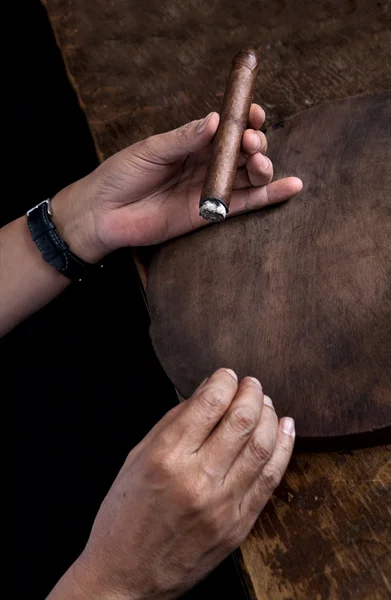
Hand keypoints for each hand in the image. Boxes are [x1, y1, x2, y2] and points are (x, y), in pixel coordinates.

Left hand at [53, 105, 302, 261]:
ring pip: (248, 175)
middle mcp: (206, 163)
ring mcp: (211, 188)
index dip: (243, 118)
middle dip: (253, 141)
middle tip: (249, 141)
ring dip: (262, 165)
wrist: (103, 214)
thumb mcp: (151, 149)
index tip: (252, 113)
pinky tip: (293, 186)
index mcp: (192, 142)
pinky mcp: (211, 214)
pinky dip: (270, 196)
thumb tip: (214, 120)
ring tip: (258, 161)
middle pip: (243, 150)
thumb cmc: (121, 175)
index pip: (226, 127)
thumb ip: (183, 139)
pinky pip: (246, 203)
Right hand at [62, 369, 294, 599]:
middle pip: (242, 420)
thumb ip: (172, 422)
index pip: (209, 403)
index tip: (227, 375)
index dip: (224, 381)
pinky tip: (285, 428)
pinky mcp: (238, 526)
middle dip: (251, 392)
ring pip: (262, 446)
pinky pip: (271, 480)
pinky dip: (282, 448)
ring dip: (269, 415)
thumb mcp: (136, 459)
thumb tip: (207, 391)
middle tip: (251, 383)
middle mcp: (197, 479)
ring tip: (265, 402)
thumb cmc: (124, 516)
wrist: (127, 578)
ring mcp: (222, 505)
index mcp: (166, 458)